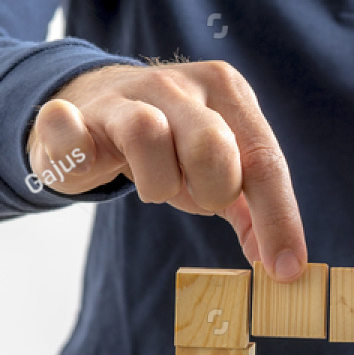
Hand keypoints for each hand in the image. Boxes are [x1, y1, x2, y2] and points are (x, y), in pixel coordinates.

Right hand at [26, 60, 306, 279]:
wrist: (94, 108)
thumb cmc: (171, 146)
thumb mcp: (219, 170)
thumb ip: (252, 208)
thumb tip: (283, 265)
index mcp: (226, 93)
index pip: (263, 159)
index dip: (278, 218)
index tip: (285, 270)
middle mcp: (177, 85)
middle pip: (212, 145)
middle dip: (212, 189)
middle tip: (196, 196)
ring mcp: (121, 97)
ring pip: (147, 134)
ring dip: (156, 182)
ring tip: (153, 183)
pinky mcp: (70, 116)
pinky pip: (68, 126)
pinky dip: (73, 144)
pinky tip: (83, 160)